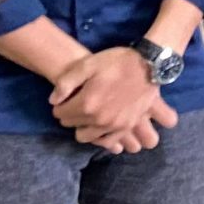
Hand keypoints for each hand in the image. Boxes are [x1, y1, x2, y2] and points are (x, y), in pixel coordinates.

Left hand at [50, 48, 171, 149]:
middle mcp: (98, 119)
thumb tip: (53, 100)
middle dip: (70, 116)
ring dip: (84, 127)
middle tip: (77, 104)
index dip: (60, 105)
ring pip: (86, 137)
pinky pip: (107, 142)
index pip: (60, 113)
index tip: (66, 98)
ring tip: (90, 115)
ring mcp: (114, 126)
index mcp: (86, 103)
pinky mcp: (126, 127)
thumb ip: (66, 82)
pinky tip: (102, 125)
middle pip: (72, 126)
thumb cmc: (117, 62)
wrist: (150, 66)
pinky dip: (101, 136)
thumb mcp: (88, 64)